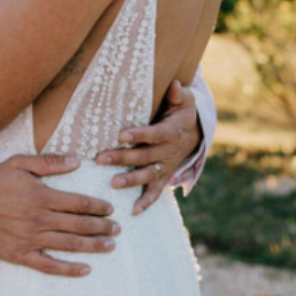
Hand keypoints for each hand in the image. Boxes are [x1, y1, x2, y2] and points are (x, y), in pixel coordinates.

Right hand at [0, 154, 119, 277]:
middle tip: (117, 228)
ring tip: (110, 245)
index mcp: (40, 195)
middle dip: (101, 227)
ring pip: (69, 244)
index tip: (110, 209)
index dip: (97, 206)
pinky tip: (85, 269)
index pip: (77, 202)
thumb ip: (49, 162)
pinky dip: (68, 269)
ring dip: (93, 245)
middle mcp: (38, 218)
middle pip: (78, 224)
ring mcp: (30, 238)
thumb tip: (76, 160)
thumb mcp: (19, 163)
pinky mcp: (20, 254)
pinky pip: (49, 264)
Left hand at [94, 80, 201, 214]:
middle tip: (100, 158)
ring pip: (147, 175)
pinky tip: (133, 211)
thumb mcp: (185, 100)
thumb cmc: (183, 112)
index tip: (120, 135)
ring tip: (112, 183)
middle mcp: (168, 151)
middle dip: (123, 158)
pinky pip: (156, 192)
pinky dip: (146, 202)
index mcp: (171, 132)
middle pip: (144, 156)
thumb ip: (178, 94)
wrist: (195, 133)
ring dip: (130, 180)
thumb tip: (173, 84)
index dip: (138, 135)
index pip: (153, 135)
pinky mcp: (164, 177)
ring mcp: (166, 166)